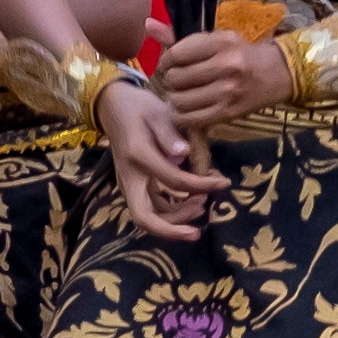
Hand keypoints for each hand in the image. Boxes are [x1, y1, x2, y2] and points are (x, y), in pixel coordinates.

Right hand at [100, 79, 224, 240]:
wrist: (114, 106)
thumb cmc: (138, 107)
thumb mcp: (156, 111)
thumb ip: (168, 133)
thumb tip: (184, 153)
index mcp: (137, 155)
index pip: (173, 180)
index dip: (200, 185)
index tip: (223, 182)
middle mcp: (130, 176)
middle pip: (144, 216)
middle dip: (171, 229)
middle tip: (197, 230)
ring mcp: (130, 183)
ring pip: (148, 216)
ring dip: (174, 219)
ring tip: (201, 205)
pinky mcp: (135, 185)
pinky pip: (151, 207)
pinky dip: (170, 212)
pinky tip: (191, 201)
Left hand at [148, 26, 286, 129]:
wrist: (276, 74)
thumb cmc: (241, 53)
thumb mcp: (216, 38)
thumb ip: (180, 36)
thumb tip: (147, 24)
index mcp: (221, 42)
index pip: (177, 54)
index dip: (165, 61)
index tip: (168, 64)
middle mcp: (225, 66)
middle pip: (176, 79)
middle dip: (170, 81)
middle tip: (175, 81)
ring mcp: (227, 91)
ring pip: (180, 101)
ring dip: (174, 99)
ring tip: (181, 94)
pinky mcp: (228, 112)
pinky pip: (191, 119)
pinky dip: (182, 116)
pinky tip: (187, 109)